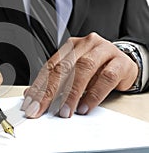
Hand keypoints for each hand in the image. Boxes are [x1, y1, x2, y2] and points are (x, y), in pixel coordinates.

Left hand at [21, 33, 137, 117]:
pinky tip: (85, 106)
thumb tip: (32, 95)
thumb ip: (55, 82)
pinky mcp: (121, 62)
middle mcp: (86, 44)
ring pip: (83, 69)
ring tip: (65, 110)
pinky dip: (93, 94)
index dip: (39, 86)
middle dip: (49, 91)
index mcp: (71, 46)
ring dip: (71, 93)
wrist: (124, 64)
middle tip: (41, 108)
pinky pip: (105, 78)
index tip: (31, 103)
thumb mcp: (74, 73)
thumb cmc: (96, 69)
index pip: (50, 66)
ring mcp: (104, 50)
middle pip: (63, 67)